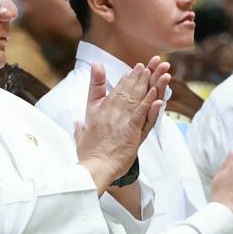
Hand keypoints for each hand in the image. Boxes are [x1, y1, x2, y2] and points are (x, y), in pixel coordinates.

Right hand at [75, 60, 166, 191]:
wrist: (94, 168)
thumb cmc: (88, 156)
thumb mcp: (80, 137)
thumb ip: (79, 127)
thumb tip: (76, 122)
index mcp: (99, 113)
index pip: (114, 92)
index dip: (124, 81)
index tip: (132, 71)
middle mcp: (110, 112)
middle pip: (126, 90)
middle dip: (136, 77)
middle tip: (145, 65)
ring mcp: (121, 119)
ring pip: (135, 97)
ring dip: (145, 83)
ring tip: (153, 71)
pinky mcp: (131, 128)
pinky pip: (142, 111)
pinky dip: (149, 101)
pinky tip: (156, 92)